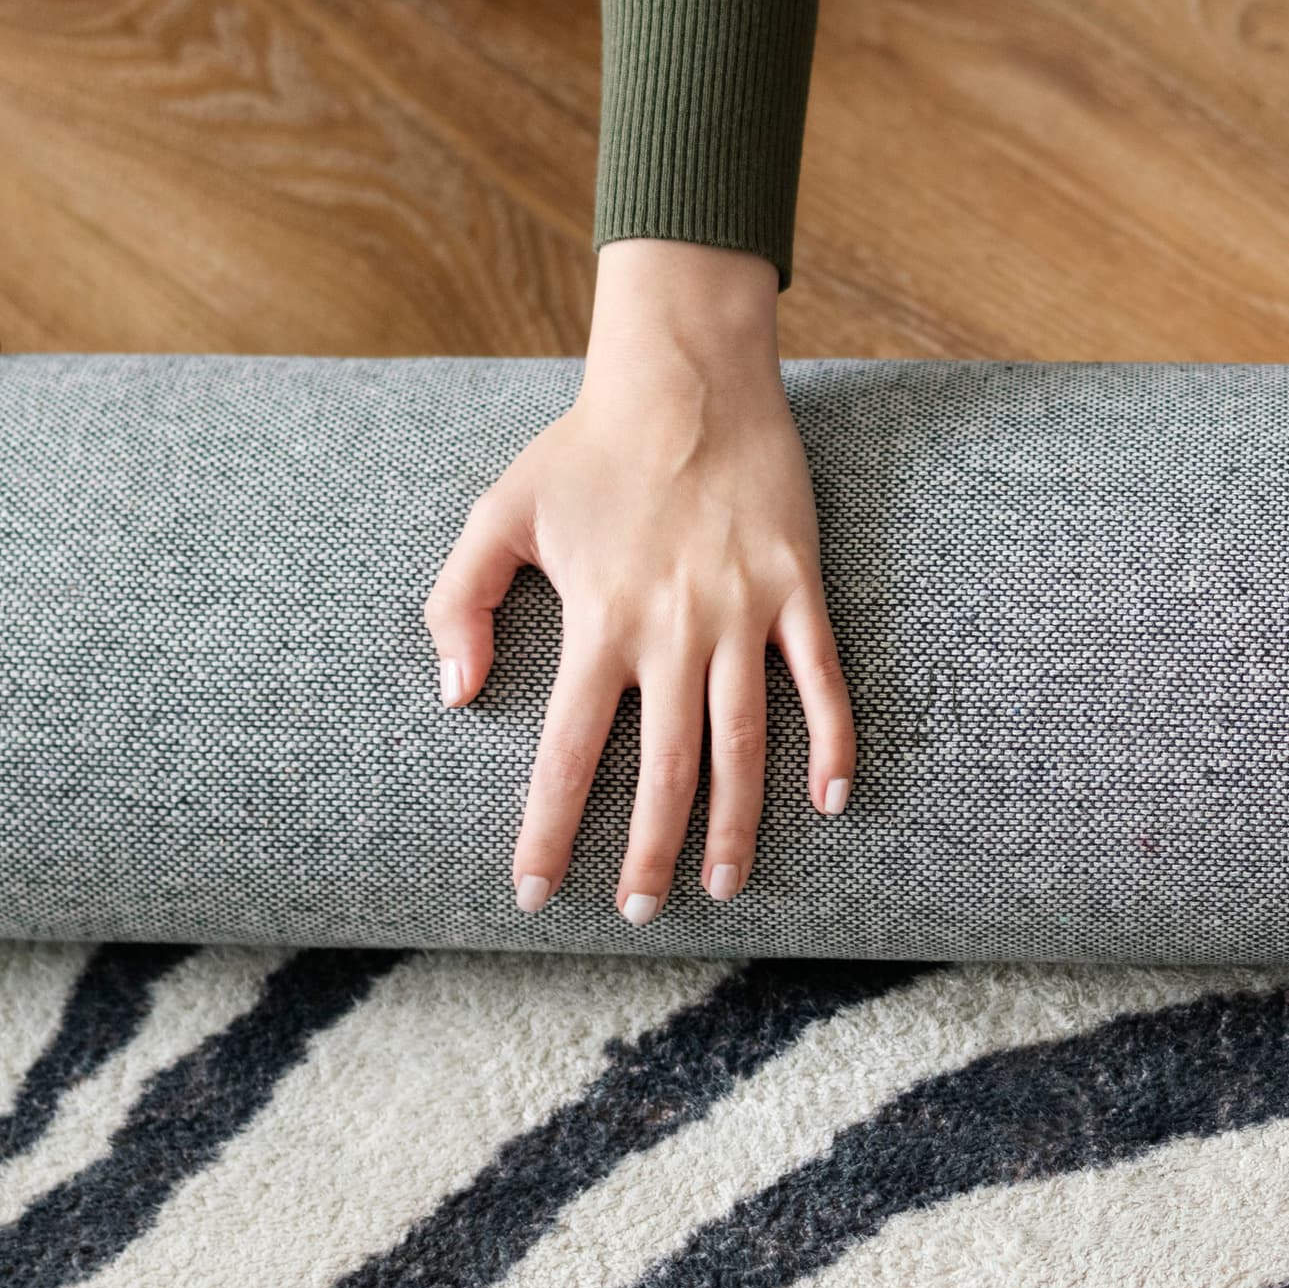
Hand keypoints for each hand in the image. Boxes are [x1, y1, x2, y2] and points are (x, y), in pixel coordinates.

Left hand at [426, 239, 854, 922]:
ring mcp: (742, 613)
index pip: (569, 752)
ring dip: (734, 823)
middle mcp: (672, 629)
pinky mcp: (798, 590)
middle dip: (650, 852)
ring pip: (743, 743)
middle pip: (665, 769)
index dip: (552, 830)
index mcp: (598, 620)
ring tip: (724, 884)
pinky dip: (831, 744)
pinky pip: (821, 682)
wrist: (686, 377)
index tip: (537, 892)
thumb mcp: (497, 514)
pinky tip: (829, 801)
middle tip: (640, 911)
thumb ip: (458, 603)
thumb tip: (457, 696)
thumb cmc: (586, 447)